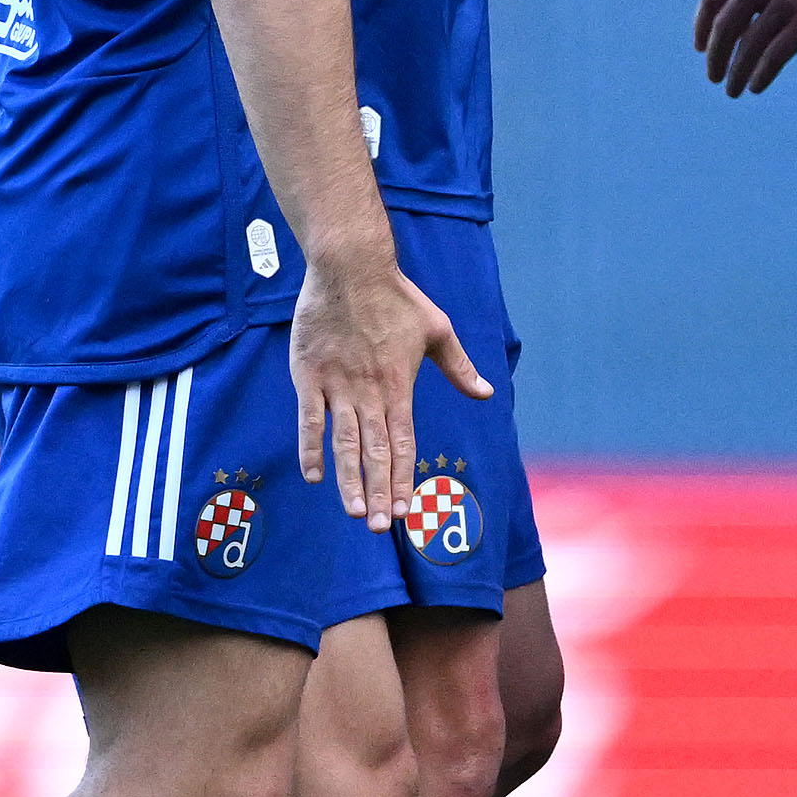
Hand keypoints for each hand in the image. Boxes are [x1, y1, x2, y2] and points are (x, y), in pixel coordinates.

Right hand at [287, 248, 491, 521]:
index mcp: (399, 386)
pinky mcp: (309, 376)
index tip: (408, 510)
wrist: (351, 268)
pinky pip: (310, 419)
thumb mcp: (438, 330)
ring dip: (350, 480)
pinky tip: (315, 476)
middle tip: (382, 527)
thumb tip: (487, 393)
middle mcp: (370, 393)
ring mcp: (338, 386)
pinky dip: (311, 448)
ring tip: (356, 513)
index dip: (405, 478)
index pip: (405, 443)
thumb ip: (460, 367)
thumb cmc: (398, 298)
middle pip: (377, 452)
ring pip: (345, 443)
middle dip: (380, 492)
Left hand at [694, 0, 796, 94]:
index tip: (701, 48)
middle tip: (714, 77)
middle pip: (725, 25)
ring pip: (748, 46)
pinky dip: (761, 75)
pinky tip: (757, 87)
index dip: (702, 27)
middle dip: (715, 56)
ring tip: (734, 90)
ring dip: (736, 73)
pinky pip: (774, 56)